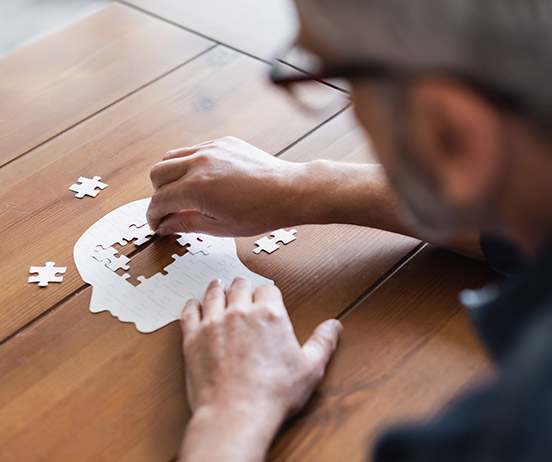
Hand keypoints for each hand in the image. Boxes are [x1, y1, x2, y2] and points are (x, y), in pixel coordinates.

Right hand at [147, 137, 308, 236]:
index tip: (157, 224)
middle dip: (157, 194)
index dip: (153, 216)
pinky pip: (193, 149)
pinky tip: (202, 180)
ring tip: (183, 193)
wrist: (289, 191)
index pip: (159, 200)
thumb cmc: (260, 213)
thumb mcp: (219, 227)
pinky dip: (189, 164)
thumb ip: (186, 224)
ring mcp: (211, 148)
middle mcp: (199, 162)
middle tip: (169, 209)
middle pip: (157, 174)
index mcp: (196, 187)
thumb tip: (165, 225)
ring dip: (169, 176)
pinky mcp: (223, 142)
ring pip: (172, 156)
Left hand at [178, 277, 341, 461]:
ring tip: (219, 285)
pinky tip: (194, 303)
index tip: (266, 298)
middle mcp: (240, 312)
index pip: (268, 290)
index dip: (268, 293)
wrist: (236, 414)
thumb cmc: (273, 394)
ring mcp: (214, 323)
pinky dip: (192, 305)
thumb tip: (334, 326)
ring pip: (214, 294)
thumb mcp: (310, 368)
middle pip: (240, 286)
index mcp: (270, 315)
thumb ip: (323, 342)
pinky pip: (189, 312)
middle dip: (243, 286)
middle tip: (242, 288)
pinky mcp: (193, 337)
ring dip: (218, 288)